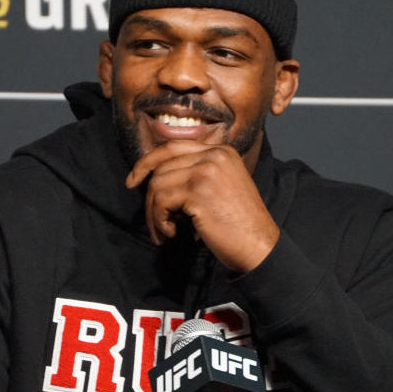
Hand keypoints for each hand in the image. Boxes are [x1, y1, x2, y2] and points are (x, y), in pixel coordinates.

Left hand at [126, 141, 279, 272]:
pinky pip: (161, 202)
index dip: (147, 162)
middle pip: (161, 166)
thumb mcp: (222, 186)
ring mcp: (206, 171)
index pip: (172, 146)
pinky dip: (159, 220)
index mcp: (221, 150)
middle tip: (153, 221)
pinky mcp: (198, 192)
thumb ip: (197, 173)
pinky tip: (171, 233)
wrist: (259, 245)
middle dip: (150, 196)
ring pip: (157, 184)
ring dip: (154, 213)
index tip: (133, 180)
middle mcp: (214, 155)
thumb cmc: (239, 224)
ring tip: (164, 231)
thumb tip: (155, 176)